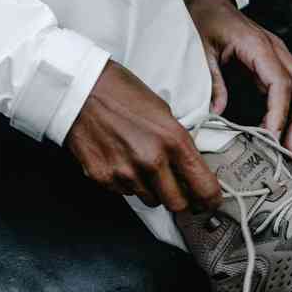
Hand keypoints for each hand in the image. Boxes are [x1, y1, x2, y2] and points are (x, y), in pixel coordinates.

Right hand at [64, 60, 222, 213]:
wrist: (80, 87)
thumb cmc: (121, 92)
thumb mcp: (162, 111)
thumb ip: (176, 143)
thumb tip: (187, 169)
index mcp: (173, 140)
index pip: (204, 187)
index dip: (211, 200)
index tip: (210, 202)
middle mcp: (152, 161)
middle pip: (177, 204)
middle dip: (180, 199)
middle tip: (176, 187)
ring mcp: (126, 172)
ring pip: (150, 199)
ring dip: (151, 189)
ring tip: (140, 163)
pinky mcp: (103, 178)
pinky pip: (124, 192)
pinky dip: (127, 182)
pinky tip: (120, 159)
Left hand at [176, 0, 291, 153]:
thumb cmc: (202, 18)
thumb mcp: (200, 49)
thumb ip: (211, 80)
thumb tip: (217, 114)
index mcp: (258, 45)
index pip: (280, 84)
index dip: (280, 114)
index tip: (272, 139)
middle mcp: (275, 49)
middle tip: (291, 153)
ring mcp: (277, 55)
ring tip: (289, 149)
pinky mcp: (273, 62)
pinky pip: (291, 88)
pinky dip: (291, 110)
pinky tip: (279, 131)